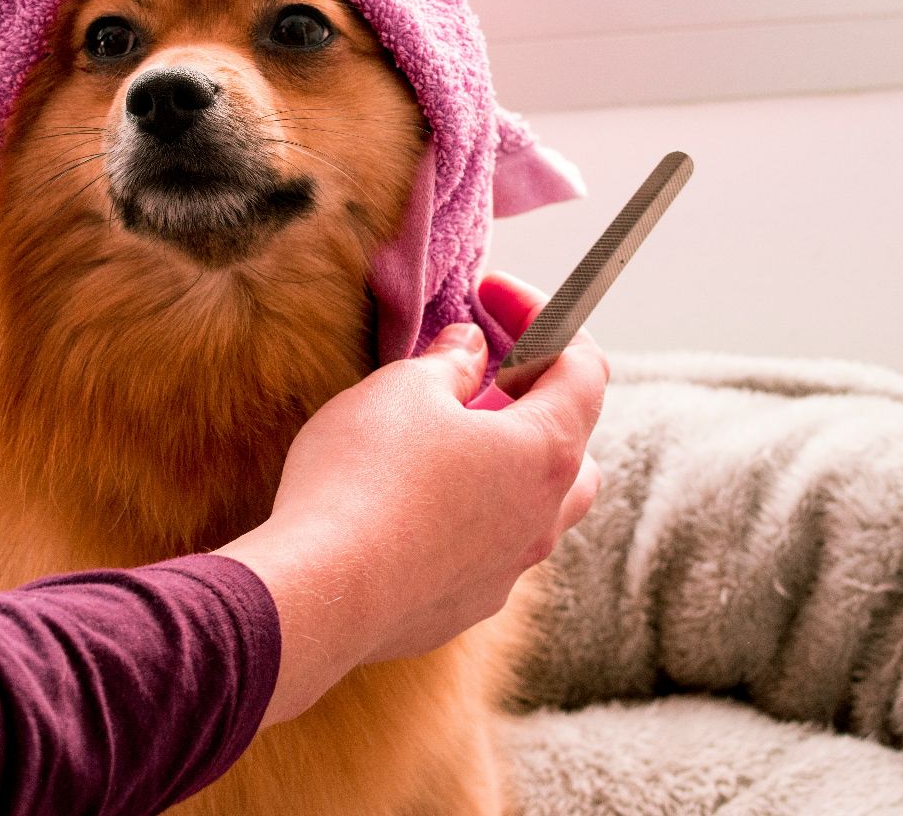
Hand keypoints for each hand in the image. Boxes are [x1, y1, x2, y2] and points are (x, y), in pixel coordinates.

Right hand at [216, 272, 605, 725]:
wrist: (320, 592)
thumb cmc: (364, 478)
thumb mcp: (404, 389)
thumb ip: (449, 363)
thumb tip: (470, 349)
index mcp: (546, 451)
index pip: (582, 367)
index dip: (542, 317)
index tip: (492, 295)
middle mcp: (544, 517)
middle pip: (572, 444)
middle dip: (534, 400)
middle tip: (480, 376)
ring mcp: (509, 570)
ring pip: (534, 506)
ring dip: (503, 466)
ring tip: (444, 443)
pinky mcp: (466, 607)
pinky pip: (487, 550)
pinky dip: (466, 517)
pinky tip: (409, 506)